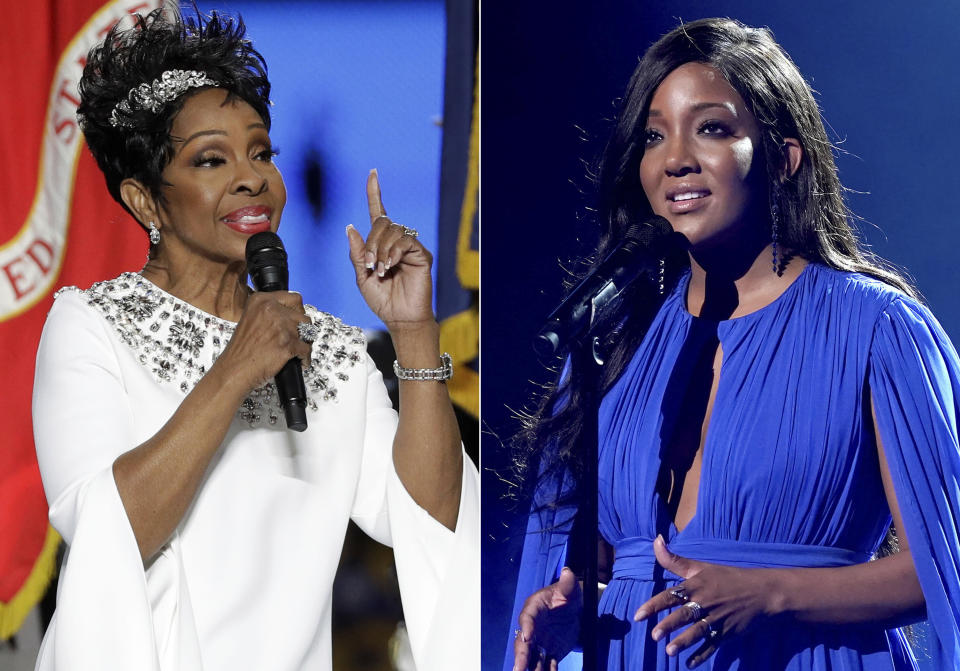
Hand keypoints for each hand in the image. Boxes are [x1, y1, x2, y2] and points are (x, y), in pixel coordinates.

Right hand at [214, 290, 312, 392]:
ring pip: (308, 332)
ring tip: (297, 350)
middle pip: (303, 316)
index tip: (297, 319)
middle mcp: (271, 310)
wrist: (233, 370)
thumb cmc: (240, 350)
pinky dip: (305, 358)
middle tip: (297, 338)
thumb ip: (269, 313)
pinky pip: (307, 349)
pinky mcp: (288, 344)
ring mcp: (281, 326)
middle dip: (302, 328)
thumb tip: (291, 315)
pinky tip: (299, 361)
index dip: (298, 311)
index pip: (294, 298)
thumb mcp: (250, 320)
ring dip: (305, 342)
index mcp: (261, 300)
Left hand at [347, 170, 434, 332]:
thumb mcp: (361, 277)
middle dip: (371, 241)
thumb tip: (351, 226)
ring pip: (392, 231)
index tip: (373, 173)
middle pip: (382, 222)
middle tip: (369, 264)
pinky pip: (405, 241)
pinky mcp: (422, 255)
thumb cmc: (383, 300)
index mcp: (381, 245)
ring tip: (380, 270)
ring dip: (380, 250)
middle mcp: (396, 242)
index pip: (377, 213)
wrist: (400, 318)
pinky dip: (393, 253)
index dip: (374, 193)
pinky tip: (389, 267)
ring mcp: (410, 248)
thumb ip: (357, 253)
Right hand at [514, 567, 581, 670]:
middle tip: (518, 669)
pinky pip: (547, 664)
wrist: (572, 610)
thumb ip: (568, 583)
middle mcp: (533, 627)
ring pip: (532, 657)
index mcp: (534, 609)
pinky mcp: (549, 652)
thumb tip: (568, 572)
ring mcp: (540, 642)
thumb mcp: (569, 589)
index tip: (527, 637)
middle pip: (523, 643)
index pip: (527, 618)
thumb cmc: (567, 596)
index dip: (526, 627)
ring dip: (529, 668)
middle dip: (521, 656)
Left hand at [633, 536, 779, 668]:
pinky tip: (689, 664)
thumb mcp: (701, 567)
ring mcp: (718, 619)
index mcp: (696, 586)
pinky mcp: (728, 632)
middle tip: (654, 636)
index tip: (638, 616)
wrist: (762, 592)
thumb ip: (675, 560)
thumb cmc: (728, 578)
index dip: (654, 605)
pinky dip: (701, 655)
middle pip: (684, 615)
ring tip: (669, 651)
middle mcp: (705, 602)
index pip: (671, 595)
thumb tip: (656, 540)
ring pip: (698, 632)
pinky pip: (712, 646)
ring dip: (684, 642)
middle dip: (669, 625)